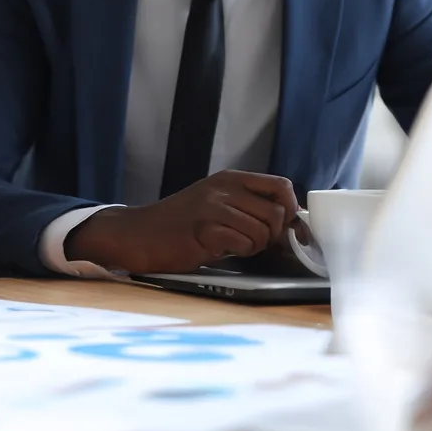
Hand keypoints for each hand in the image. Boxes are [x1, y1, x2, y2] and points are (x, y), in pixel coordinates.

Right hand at [65, 170, 299, 273]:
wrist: (139, 233)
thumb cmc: (180, 223)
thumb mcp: (216, 203)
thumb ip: (248, 206)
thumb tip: (292, 224)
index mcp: (229, 179)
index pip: (281, 186)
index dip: (291, 210)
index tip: (284, 227)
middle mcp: (223, 188)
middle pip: (277, 213)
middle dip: (273, 235)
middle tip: (252, 242)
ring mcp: (212, 207)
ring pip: (262, 231)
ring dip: (254, 246)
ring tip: (232, 245)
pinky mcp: (204, 229)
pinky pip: (242, 243)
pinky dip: (238, 252)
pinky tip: (218, 249)